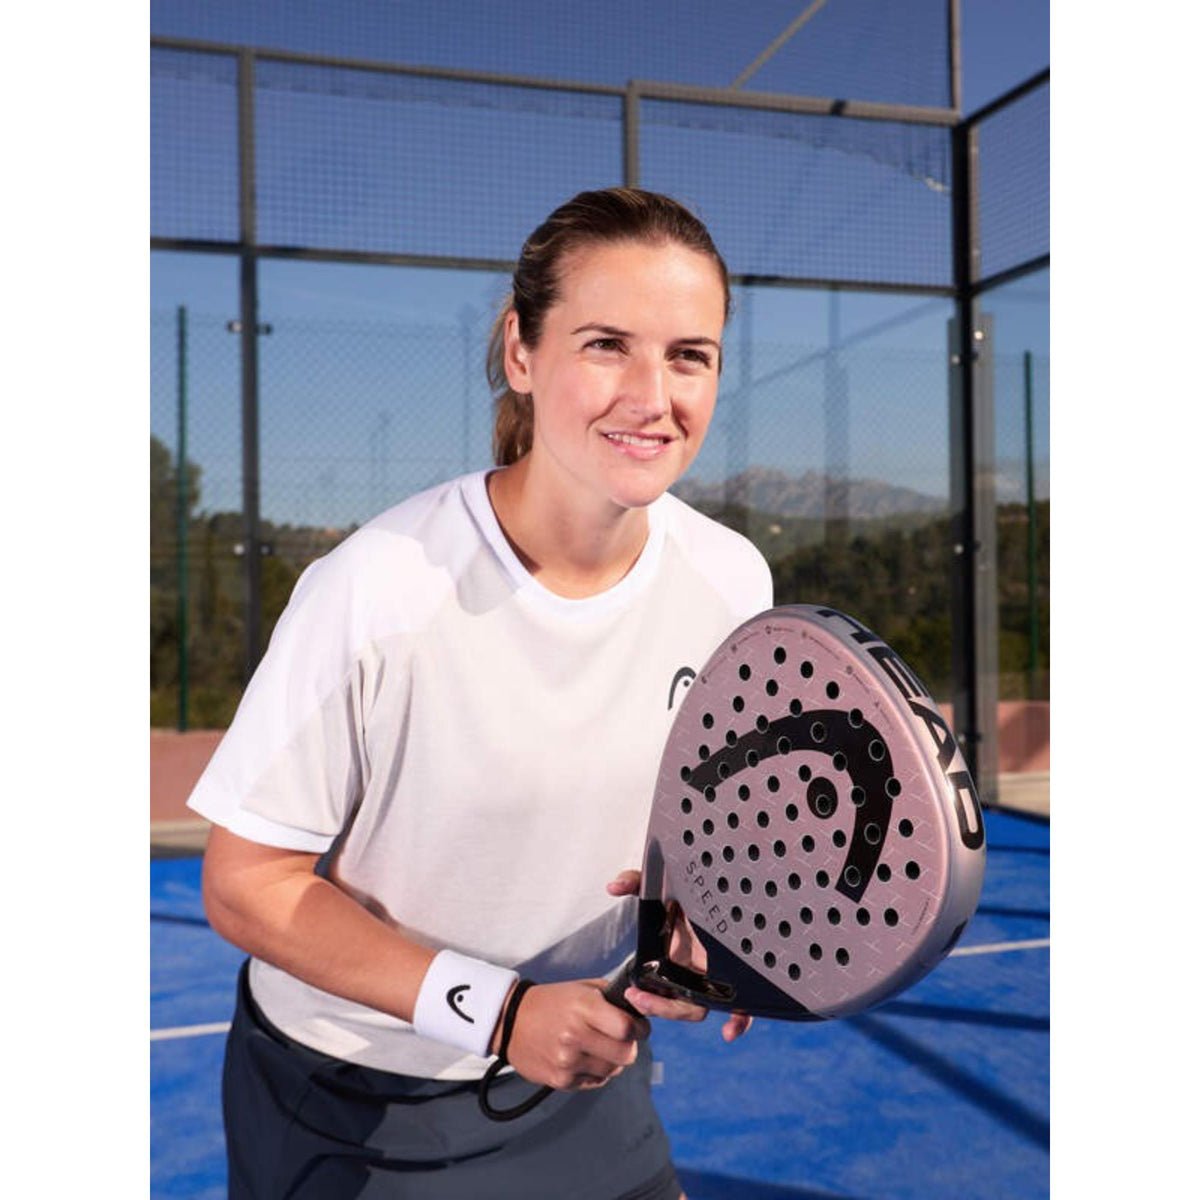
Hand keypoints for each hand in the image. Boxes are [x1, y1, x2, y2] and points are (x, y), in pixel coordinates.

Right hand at [497, 979, 649, 1090]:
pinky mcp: (561, 1080)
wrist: (511, 1022)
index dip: (640, 1028)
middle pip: (626, 1054)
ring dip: (613, 1060)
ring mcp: (567, 1061)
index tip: (639, 1027)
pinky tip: (585, 1057)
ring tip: (600, 1047)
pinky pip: (596, 1082)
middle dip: (629, 1046)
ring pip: (613, 1070)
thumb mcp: (581, 987)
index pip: (627, 1028)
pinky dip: (597, 1072)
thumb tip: (639, 1008)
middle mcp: (575, 1036)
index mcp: (583, 1008)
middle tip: (622, 1039)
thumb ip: (611, 996)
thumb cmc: (550, 1002)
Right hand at [606, 870, 753, 1041]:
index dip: (649, 999)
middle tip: (638, 998)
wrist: (726, 892)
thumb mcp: (665, 887)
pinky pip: (743, 1008)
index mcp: (675, 958)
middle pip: (676, 1003)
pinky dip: (739, 1021)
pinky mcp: (740, 981)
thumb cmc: (693, 897)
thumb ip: (638, 883)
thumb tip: (613, 886)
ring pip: (700, 1008)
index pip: (660, 988)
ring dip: (684, 1013)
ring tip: (671, 1006)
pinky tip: (730, 1032)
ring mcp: (715, 978)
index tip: (632, 994)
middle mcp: (693, 972)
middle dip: (659, 1006)